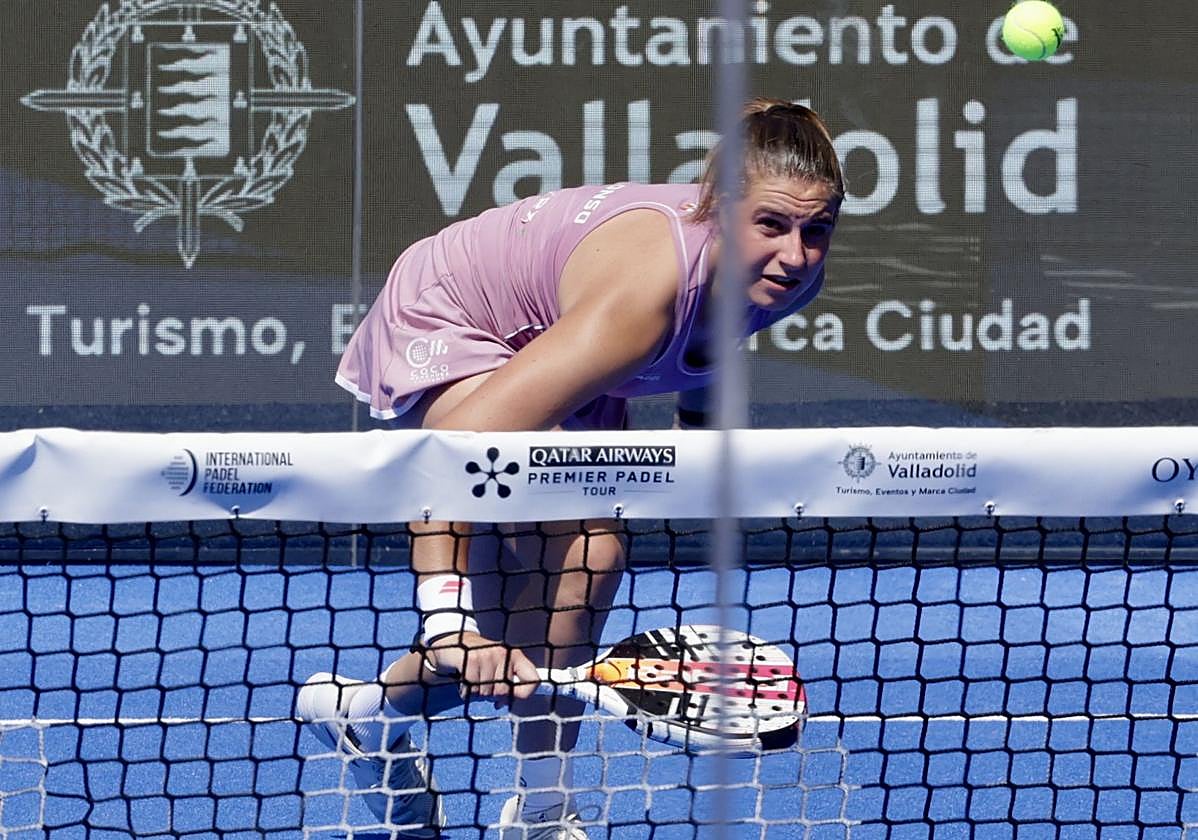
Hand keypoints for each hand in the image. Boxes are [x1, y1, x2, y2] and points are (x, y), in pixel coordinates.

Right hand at [425, 631, 539, 701]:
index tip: (512, 699)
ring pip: (486, 692)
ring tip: (473, 680)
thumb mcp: (498, 667)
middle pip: (504, 692)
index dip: (526, 694)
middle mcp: (504, 653)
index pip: (533, 679)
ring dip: (477, 693)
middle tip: (483, 685)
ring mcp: (488, 655)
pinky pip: (472, 688)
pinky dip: (465, 691)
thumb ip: (507, 684)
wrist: (455, 642)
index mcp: (515, 656)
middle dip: (491, 695)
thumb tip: (504, 703)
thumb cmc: (480, 659)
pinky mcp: (472, 659)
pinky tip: (464, 679)